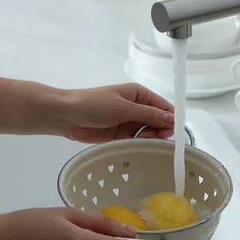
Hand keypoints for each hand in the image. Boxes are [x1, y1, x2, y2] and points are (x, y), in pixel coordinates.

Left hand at [57, 83, 174, 142]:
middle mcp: (137, 107)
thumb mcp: (123, 108)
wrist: (66, 116)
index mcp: (140, 94)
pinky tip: (132, 145)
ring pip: (149, 133)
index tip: (169, 132)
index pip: (164, 107)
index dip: (170, 120)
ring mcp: (129, 122)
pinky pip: (136, 141)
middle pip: (159, 122)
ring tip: (137, 140)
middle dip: (158, 131)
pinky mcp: (121, 135)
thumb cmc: (93, 104)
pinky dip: (137, 144)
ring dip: (147, 139)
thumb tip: (172, 119)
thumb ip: (148, 115)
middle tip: (147, 137)